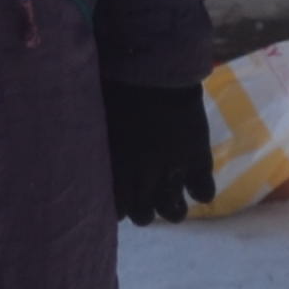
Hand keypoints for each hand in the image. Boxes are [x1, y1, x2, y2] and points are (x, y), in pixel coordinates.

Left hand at [105, 81, 217, 224]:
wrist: (157, 71)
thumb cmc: (117, 89)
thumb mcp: (99, 122)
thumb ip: (98, 148)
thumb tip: (84, 160)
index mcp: (117, 170)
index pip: (117, 211)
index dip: (120, 208)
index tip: (121, 200)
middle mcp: (143, 178)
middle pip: (143, 217)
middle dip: (144, 210)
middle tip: (145, 199)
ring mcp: (173, 170)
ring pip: (173, 212)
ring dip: (173, 209)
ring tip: (172, 200)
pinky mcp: (198, 158)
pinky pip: (204, 191)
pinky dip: (202, 192)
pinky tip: (196, 186)